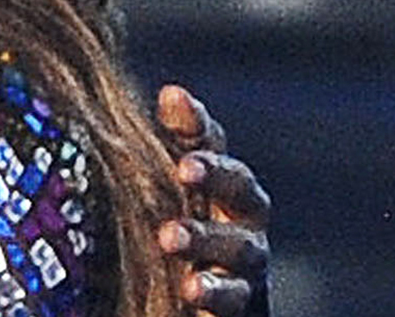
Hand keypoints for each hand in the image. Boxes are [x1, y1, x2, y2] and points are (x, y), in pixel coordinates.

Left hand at [155, 84, 270, 315]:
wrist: (196, 302)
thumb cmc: (171, 230)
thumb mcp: (156, 190)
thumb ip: (153, 151)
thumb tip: (151, 97)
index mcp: (215, 179)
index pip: (209, 140)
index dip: (195, 119)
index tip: (172, 97)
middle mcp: (240, 214)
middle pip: (238, 185)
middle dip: (214, 174)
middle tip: (184, 169)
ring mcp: (244, 260)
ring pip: (238, 245)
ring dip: (205, 239)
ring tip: (169, 238)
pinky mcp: (239, 301)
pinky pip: (233, 298)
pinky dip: (215, 293)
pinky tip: (191, 290)